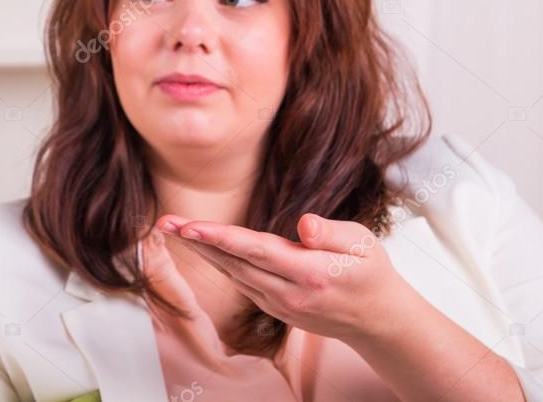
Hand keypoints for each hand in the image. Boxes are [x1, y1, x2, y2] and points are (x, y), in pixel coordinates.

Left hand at [155, 212, 412, 342]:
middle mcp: (288, 293)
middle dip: (197, 241)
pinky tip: (203, 246)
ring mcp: (279, 304)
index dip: (220, 238)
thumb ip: (332, 233)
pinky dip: (220, 263)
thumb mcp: (363, 243)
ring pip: (234, 273)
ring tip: (175, 228)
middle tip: (165, 223)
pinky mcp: (275, 307)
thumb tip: (303, 224)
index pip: (256, 251)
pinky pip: (242, 281)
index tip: (190, 226)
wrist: (377, 320)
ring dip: (203, 251)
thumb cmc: (370, 272)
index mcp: (310, 273)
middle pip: (234, 262)